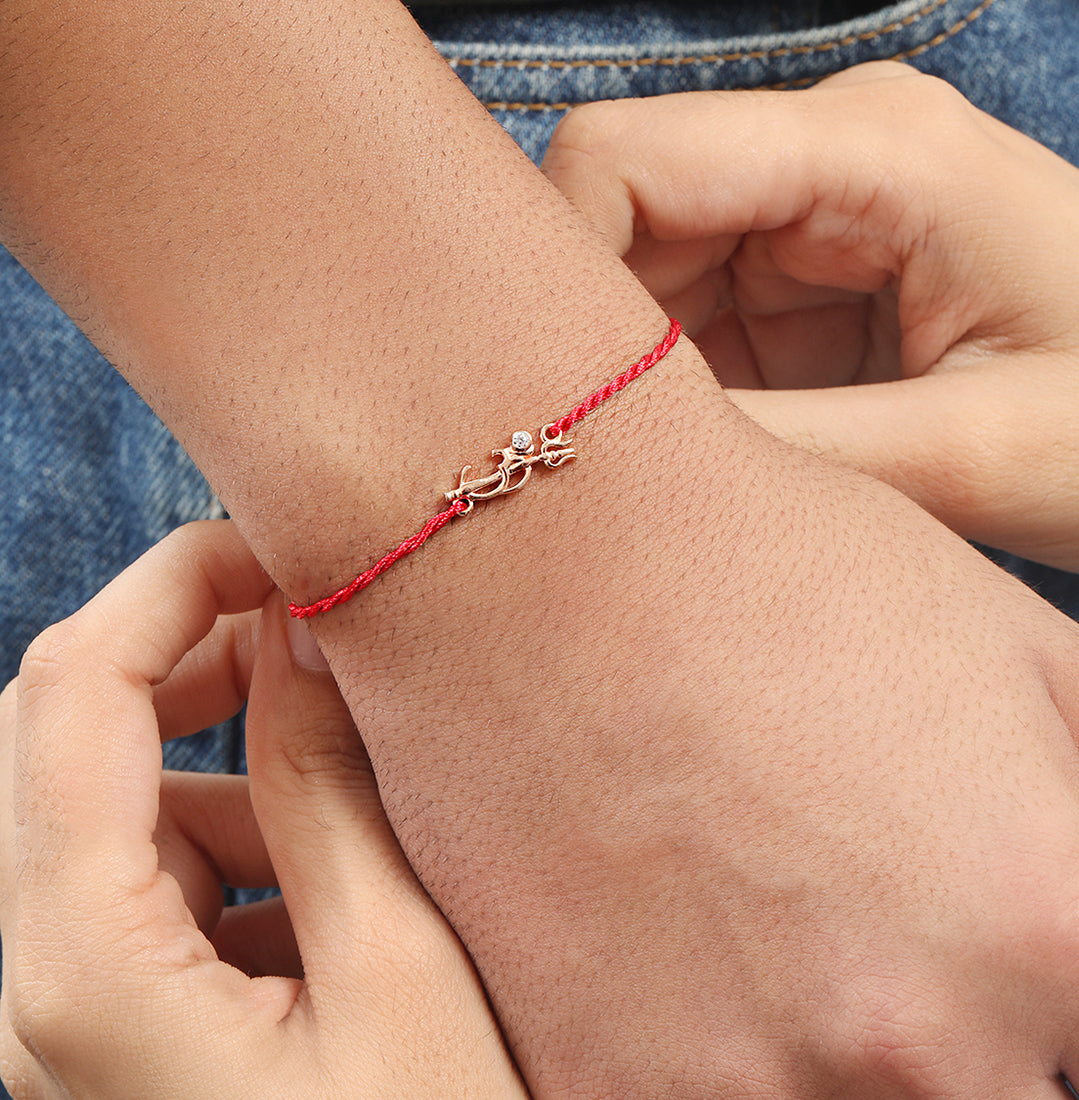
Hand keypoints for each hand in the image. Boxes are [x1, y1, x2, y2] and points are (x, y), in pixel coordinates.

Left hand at [0, 521, 524, 1098]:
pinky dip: (225, 838)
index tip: (276, 544)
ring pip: (100, 804)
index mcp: (80, 970)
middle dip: (184, 656)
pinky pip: (136, 876)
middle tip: (307, 634)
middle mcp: (28, 989)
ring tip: (341, 794)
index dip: (171, 584)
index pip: (72, 692)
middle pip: (57, 734)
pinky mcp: (103, 1023)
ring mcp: (55, 1011)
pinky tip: (322, 890)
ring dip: (216, 759)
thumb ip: (328, 784)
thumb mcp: (398, 970)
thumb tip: (303, 630)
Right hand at [542, 62, 1078, 573]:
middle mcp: (823, 158)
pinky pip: (684, 327)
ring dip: (636, 379)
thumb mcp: (969, 455)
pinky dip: (675, 397)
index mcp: (872, 149)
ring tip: (689, 474)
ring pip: (636, 280)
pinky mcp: (801, 285)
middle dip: (594, 345)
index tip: (558, 403)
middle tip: (615, 467)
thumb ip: (786, 452)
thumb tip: (617, 464)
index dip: (555, 272)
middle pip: (615, 221)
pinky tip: (720, 459)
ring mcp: (807, 220)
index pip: (622, 160)